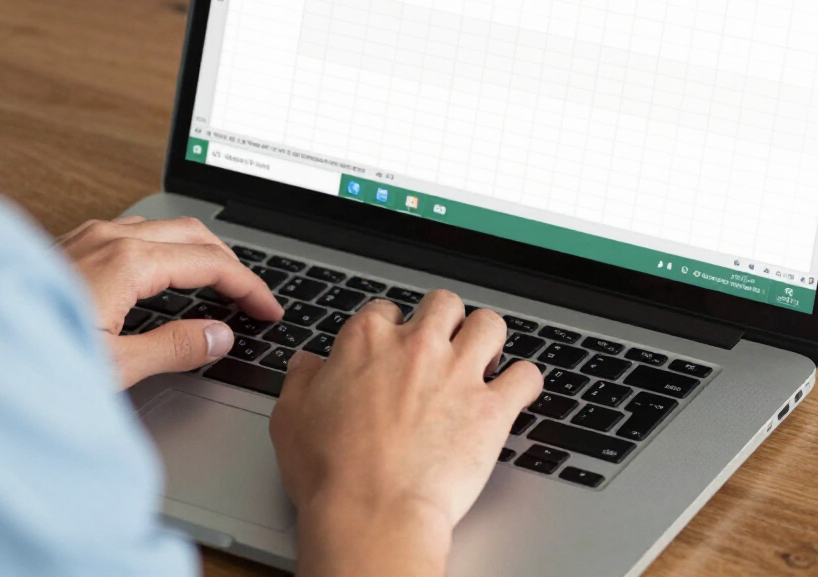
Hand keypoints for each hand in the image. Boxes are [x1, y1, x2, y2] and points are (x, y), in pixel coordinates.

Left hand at [61, 216, 282, 388]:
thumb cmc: (27, 356)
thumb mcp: (112, 367)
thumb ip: (174, 347)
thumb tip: (219, 335)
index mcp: (128, 261)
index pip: (210, 263)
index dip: (248, 285)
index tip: (270, 309)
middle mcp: (110, 237)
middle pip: (195, 234)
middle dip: (231, 263)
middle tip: (253, 297)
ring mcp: (89, 235)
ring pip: (166, 229)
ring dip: (199, 253)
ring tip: (218, 286)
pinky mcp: (73, 243)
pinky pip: (137, 232)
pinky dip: (168, 250)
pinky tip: (166, 277)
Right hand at [270, 292, 542, 576]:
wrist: (371, 516)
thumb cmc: (330, 473)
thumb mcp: (291, 417)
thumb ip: (301, 379)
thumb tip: (306, 363)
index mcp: (367, 340)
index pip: (385, 309)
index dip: (390, 329)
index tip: (391, 349)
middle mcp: (416, 346)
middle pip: (443, 302)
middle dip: (444, 320)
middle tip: (441, 347)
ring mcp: (457, 373)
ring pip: (490, 324)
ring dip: (487, 339)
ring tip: (482, 359)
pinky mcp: (492, 409)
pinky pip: (527, 375)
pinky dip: (524, 381)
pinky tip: (514, 392)